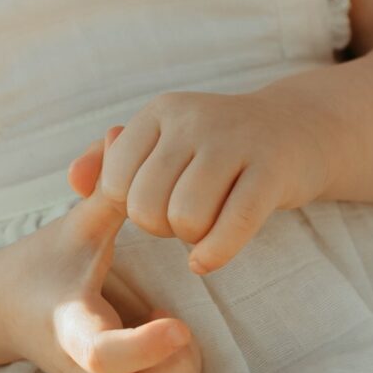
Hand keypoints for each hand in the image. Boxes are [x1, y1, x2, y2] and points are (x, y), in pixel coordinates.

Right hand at [0, 192, 200, 372]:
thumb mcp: (74, 225)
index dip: (144, 347)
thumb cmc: (42, 263)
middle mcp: (84, 370)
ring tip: (177, 336)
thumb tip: (120, 132)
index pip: (103, 355)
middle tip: (182, 329)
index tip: (180, 324)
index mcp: (71, 326)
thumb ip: (106, 188)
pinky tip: (171, 346)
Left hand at [70, 86, 334, 272]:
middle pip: (146, 205)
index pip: (113, 181)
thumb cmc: (218, 147)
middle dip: (159, 227)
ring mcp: (235, 141)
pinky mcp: (272, 170)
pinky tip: (207, 260)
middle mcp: (193, 119)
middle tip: (183, 218)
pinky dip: (215, 253)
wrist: (297, 130)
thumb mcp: (163, 141)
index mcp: (159, 112)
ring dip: (190, 238)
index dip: (130, 208)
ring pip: (185, 218)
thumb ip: (112, 160)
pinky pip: (233, 225)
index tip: (157, 203)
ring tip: (204, 225)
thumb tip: (74, 182)